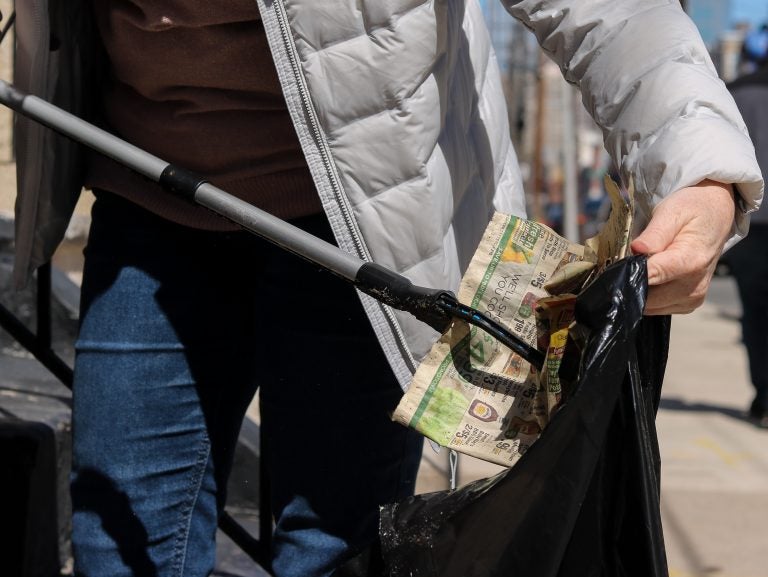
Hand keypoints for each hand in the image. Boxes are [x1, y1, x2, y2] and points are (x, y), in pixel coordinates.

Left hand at [630, 180, 734, 314]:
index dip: (628, 274)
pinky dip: (647, 294)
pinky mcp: (687, 305)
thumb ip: (655, 234)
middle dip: (630, 282)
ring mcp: (692, 299)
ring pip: (649, 306)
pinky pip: (656, 307)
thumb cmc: (691, 211)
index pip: (650, 277)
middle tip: (625, 262)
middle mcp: (694, 286)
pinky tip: (649, 276)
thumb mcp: (671, 213)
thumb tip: (637, 249)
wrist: (715, 217)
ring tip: (641, 266)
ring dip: (638, 289)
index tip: (614, 267)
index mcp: (691, 262)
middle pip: (646, 297)